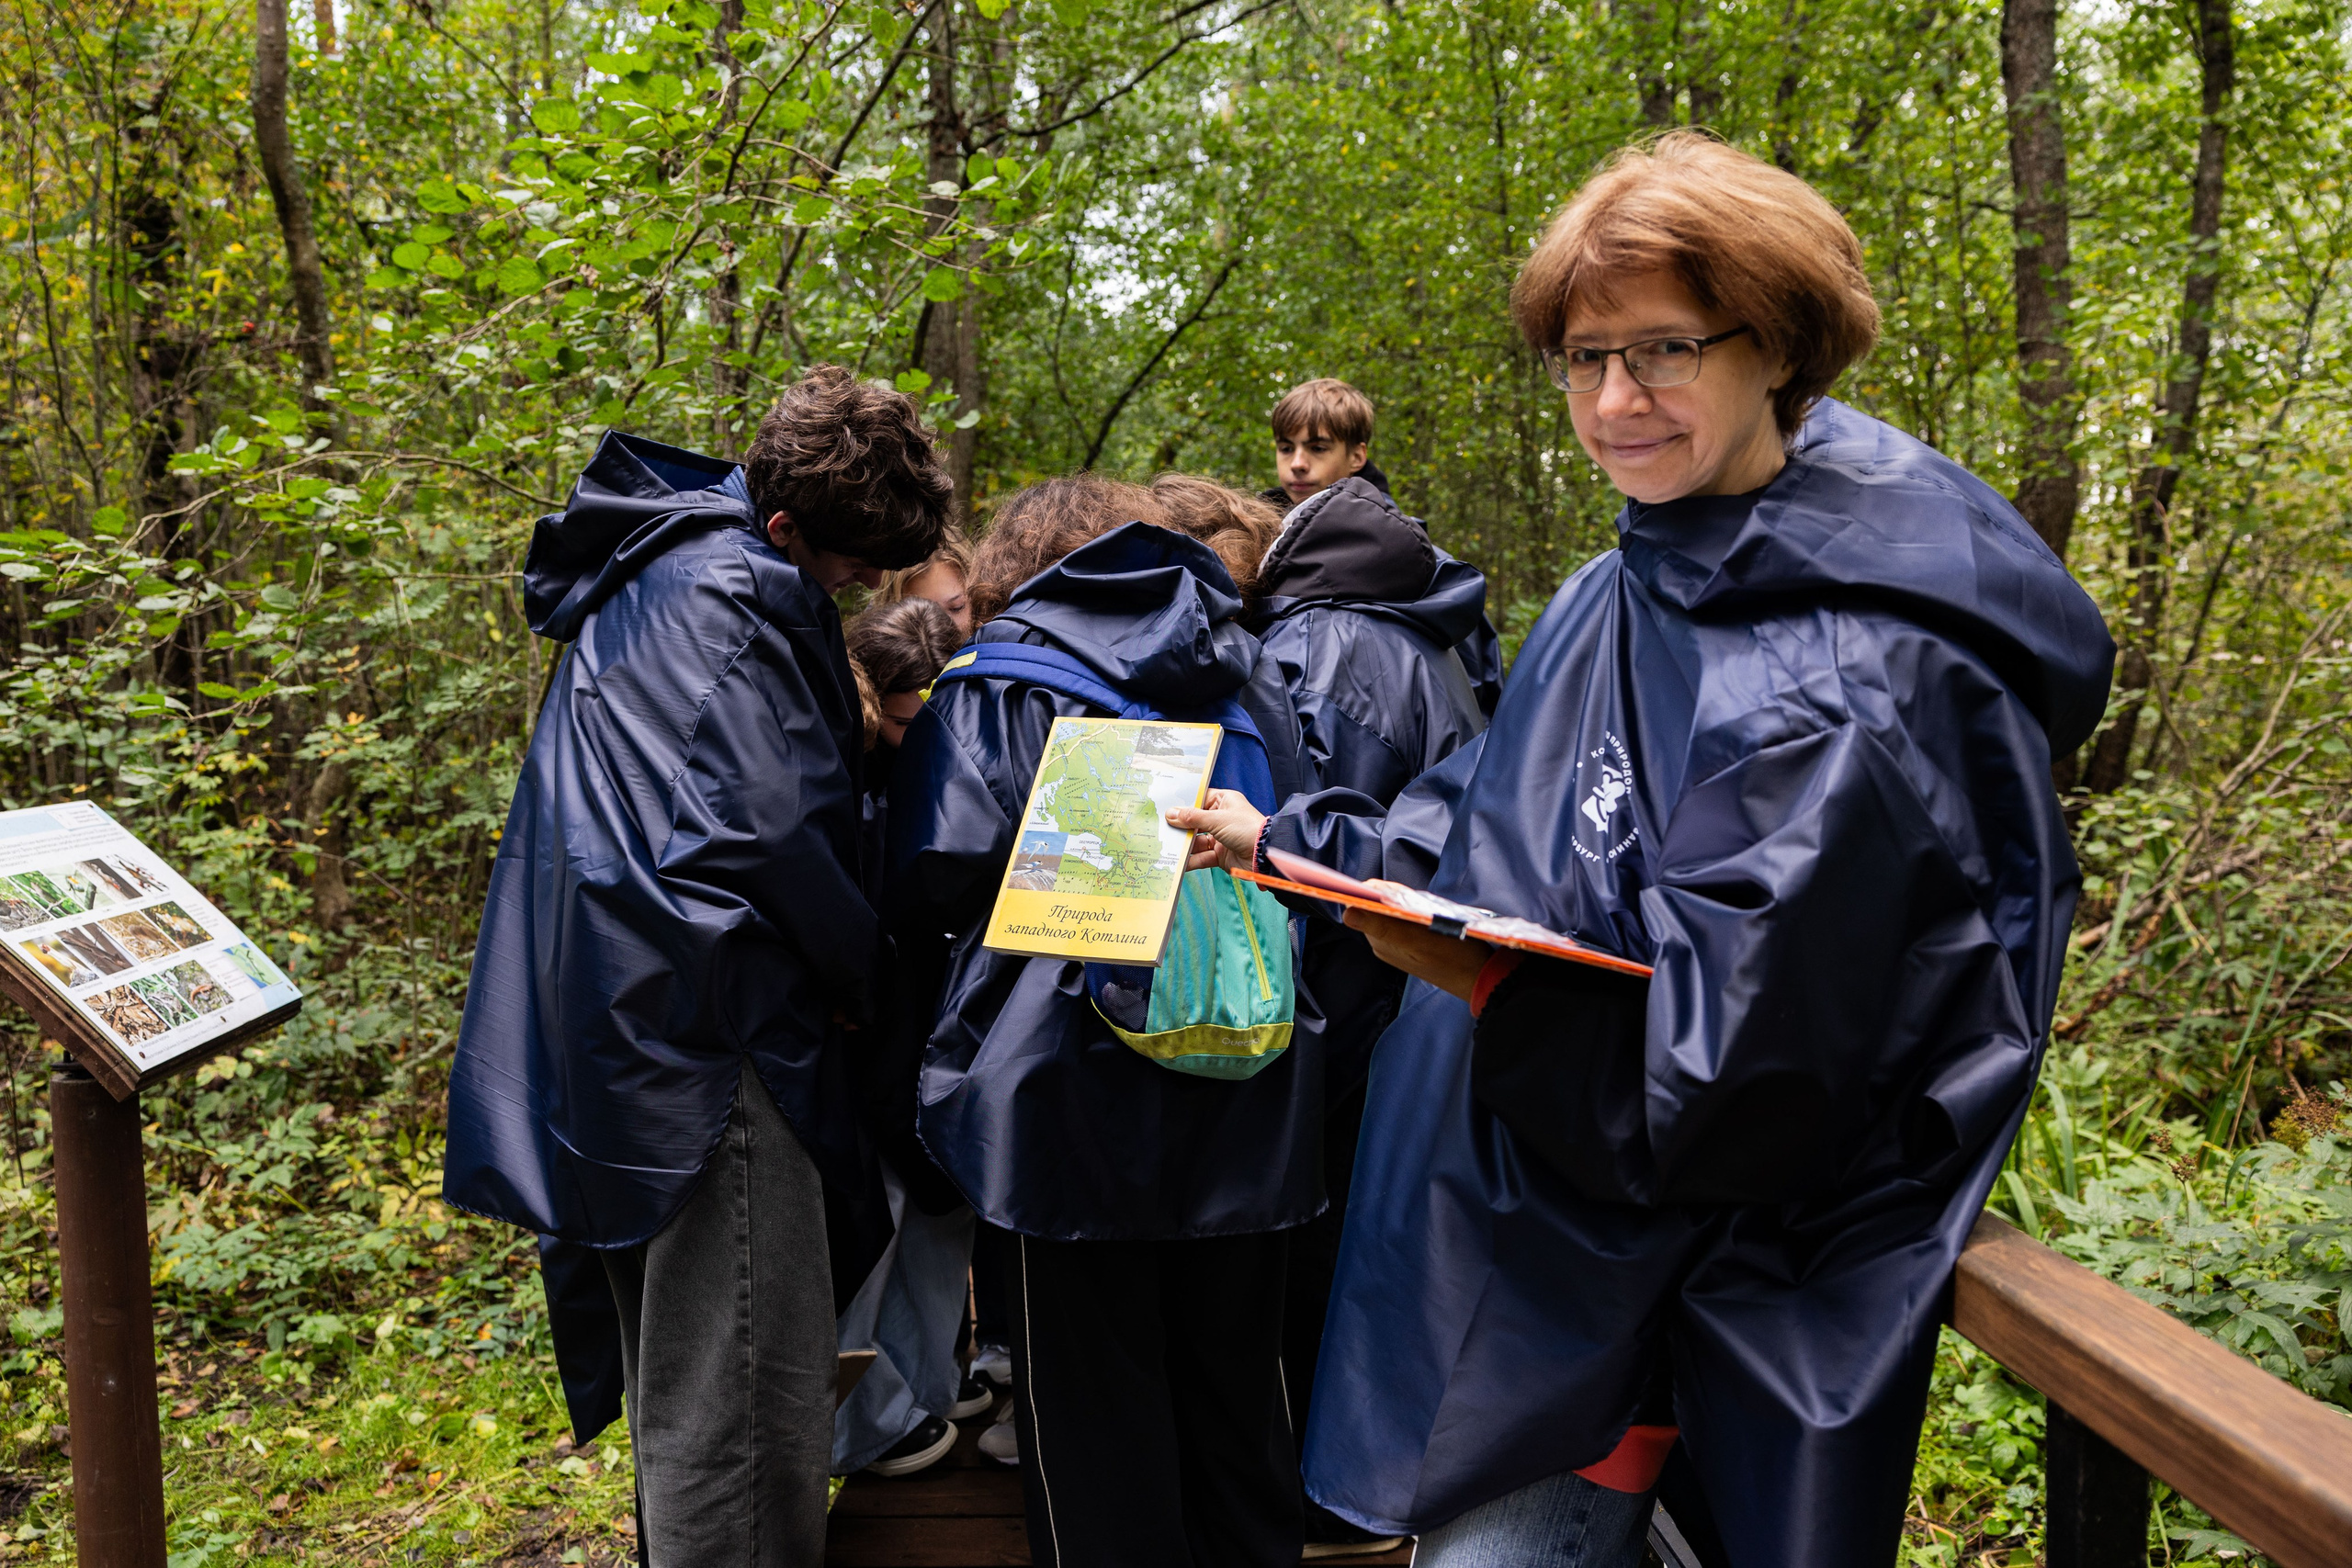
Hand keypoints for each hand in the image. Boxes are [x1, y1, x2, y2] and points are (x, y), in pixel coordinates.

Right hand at [1166, 789, 1266, 872]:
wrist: (1265, 855)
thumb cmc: (1246, 828)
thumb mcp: (1216, 819)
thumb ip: (1192, 817)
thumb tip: (1171, 814)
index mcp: (1224, 801)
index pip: (1199, 798)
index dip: (1183, 803)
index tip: (1165, 806)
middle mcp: (1221, 818)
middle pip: (1194, 821)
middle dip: (1180, 827)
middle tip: (1160, 829)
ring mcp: (1220, 837)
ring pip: (1196, 840)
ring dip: (1183, 845)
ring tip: (1166, 847)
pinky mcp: (1220, 854)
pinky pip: (1201, 856)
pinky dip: (1191, 860)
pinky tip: (1178, 863)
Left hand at [1342, 907, 1493, 1001]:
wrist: (1480, 977)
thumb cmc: (1453, 958)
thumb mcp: (1417, 939)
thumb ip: (1382, 925)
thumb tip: (1346, 912)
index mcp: (1381, 942)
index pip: (1363, 907)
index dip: (1373, 892)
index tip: (1393, 887)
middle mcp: (1384, 943)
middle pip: (1376, 907)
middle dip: (1390, 895)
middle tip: (1415, 897)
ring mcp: (1397, 944)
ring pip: (1391, 911)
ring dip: (1403, 901)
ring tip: (1423, 905)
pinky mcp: (1411, 944)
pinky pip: (1403, 919)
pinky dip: (1412, 910)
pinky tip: (1426, 912)